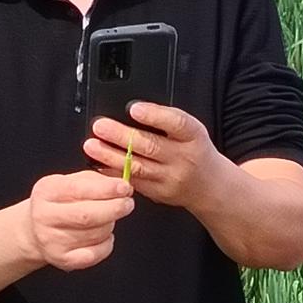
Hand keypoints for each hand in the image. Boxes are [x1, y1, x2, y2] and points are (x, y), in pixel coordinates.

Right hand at [26, 170, 134, 270]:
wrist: (36, 229)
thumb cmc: (60, 202)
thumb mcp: (71, 182)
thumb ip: (97, 181)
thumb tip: (123, 187)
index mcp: (47, 191)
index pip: (78, 189)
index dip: (106, 189)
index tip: (124, 187)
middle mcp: (44, 217)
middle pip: (87, 216)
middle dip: (114, 209)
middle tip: (128, 204)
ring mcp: (51, 241)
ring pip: (95, 234)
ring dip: (110, 225)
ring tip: (108, 218)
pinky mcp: (62, 259)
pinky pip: (95, 254)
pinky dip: (107, 244)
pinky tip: (105, 236)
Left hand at [84, 104, 221, 209]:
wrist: (210, 186)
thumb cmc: (195, 151)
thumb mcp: (191, 130)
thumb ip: (166, 120)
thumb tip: (132, 110)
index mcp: (193, 136)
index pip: (176, 123)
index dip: (155, 115)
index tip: (133, 109)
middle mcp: (184, 158)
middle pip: (151, 146)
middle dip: (122, 136)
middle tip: (100, 126)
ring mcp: (171, 178)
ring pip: (138, 166)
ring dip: (111, 156)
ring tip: (93, 146)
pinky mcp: (159, 193)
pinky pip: (134, 182)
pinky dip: (114, 173)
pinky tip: (99, 165)